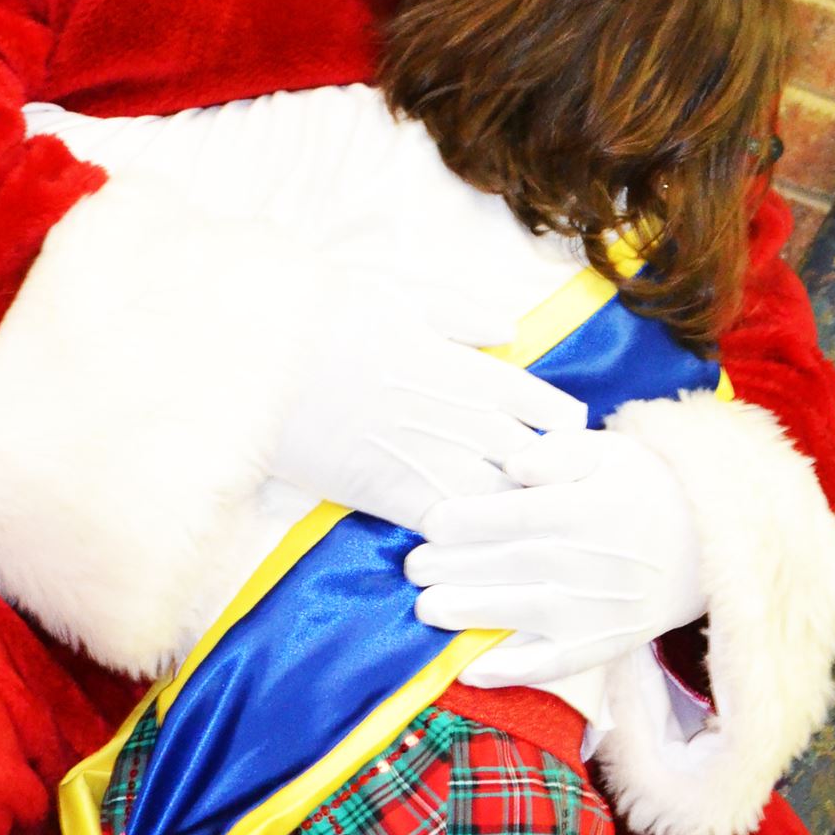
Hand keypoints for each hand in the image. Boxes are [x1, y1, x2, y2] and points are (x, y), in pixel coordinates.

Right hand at [268, 280, 586, 533]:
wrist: (266, 357)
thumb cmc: (327, 314)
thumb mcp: (401, 294)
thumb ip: (462, 314)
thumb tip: (509, 329)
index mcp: (470, 371)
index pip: (549, 410)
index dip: (567, 428)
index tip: (566, 433)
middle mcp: (463, 422)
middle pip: (539, 465)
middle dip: (556, 478)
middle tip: (558, 486)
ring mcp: (430, 463)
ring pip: (503, 505)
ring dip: (518, 512)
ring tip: (524, 520)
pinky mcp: (391, 498)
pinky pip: (451, 530)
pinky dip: (469, 538)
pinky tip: (472, 540)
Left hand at [403, 425, 704, 679]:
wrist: (707, 545)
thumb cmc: (643, 488)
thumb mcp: (609, 451)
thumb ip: (558, 451)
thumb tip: (513, 463)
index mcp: (587, 509)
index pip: (515, 516)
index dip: (465, 521)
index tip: (428, 522)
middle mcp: (591, 561)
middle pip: (509, 565)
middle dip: (452, 568)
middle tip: (412, 567)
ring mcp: (597, 609)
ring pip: (522, 614)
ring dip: (469, 614)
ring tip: (426, 608)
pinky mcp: (603, 644)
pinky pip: (553, 664)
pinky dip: (511, 671)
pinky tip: (470, 670)